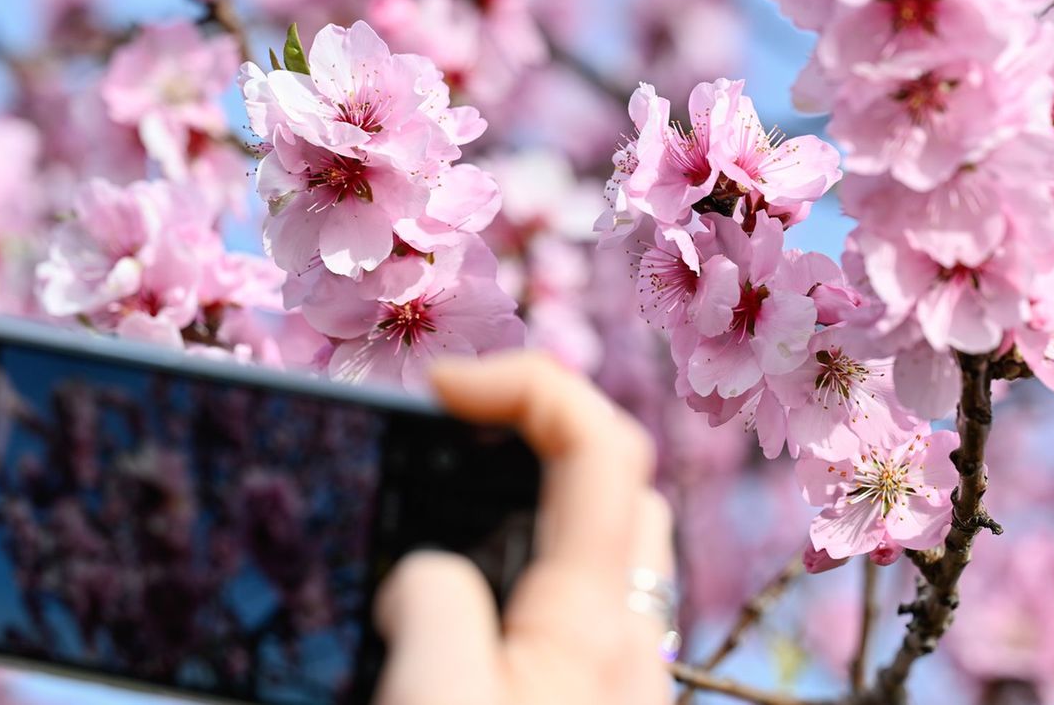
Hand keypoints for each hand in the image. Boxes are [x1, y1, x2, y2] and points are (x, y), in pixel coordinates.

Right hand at [374, 352, 674, 704]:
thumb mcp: (433, 695)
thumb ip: (431, 600)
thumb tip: (424, 572)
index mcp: (593, 619)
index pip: (598, 441)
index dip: (525, 381)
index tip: (442, 384)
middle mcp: (629, 642)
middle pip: (618, 484)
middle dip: (540, 431)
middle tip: (451, 438)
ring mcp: (623, 681)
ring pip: (607, 551)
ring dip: (541, 505)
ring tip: (450, 519)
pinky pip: (585, 613)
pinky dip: (536, 573)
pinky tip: (473, 611)